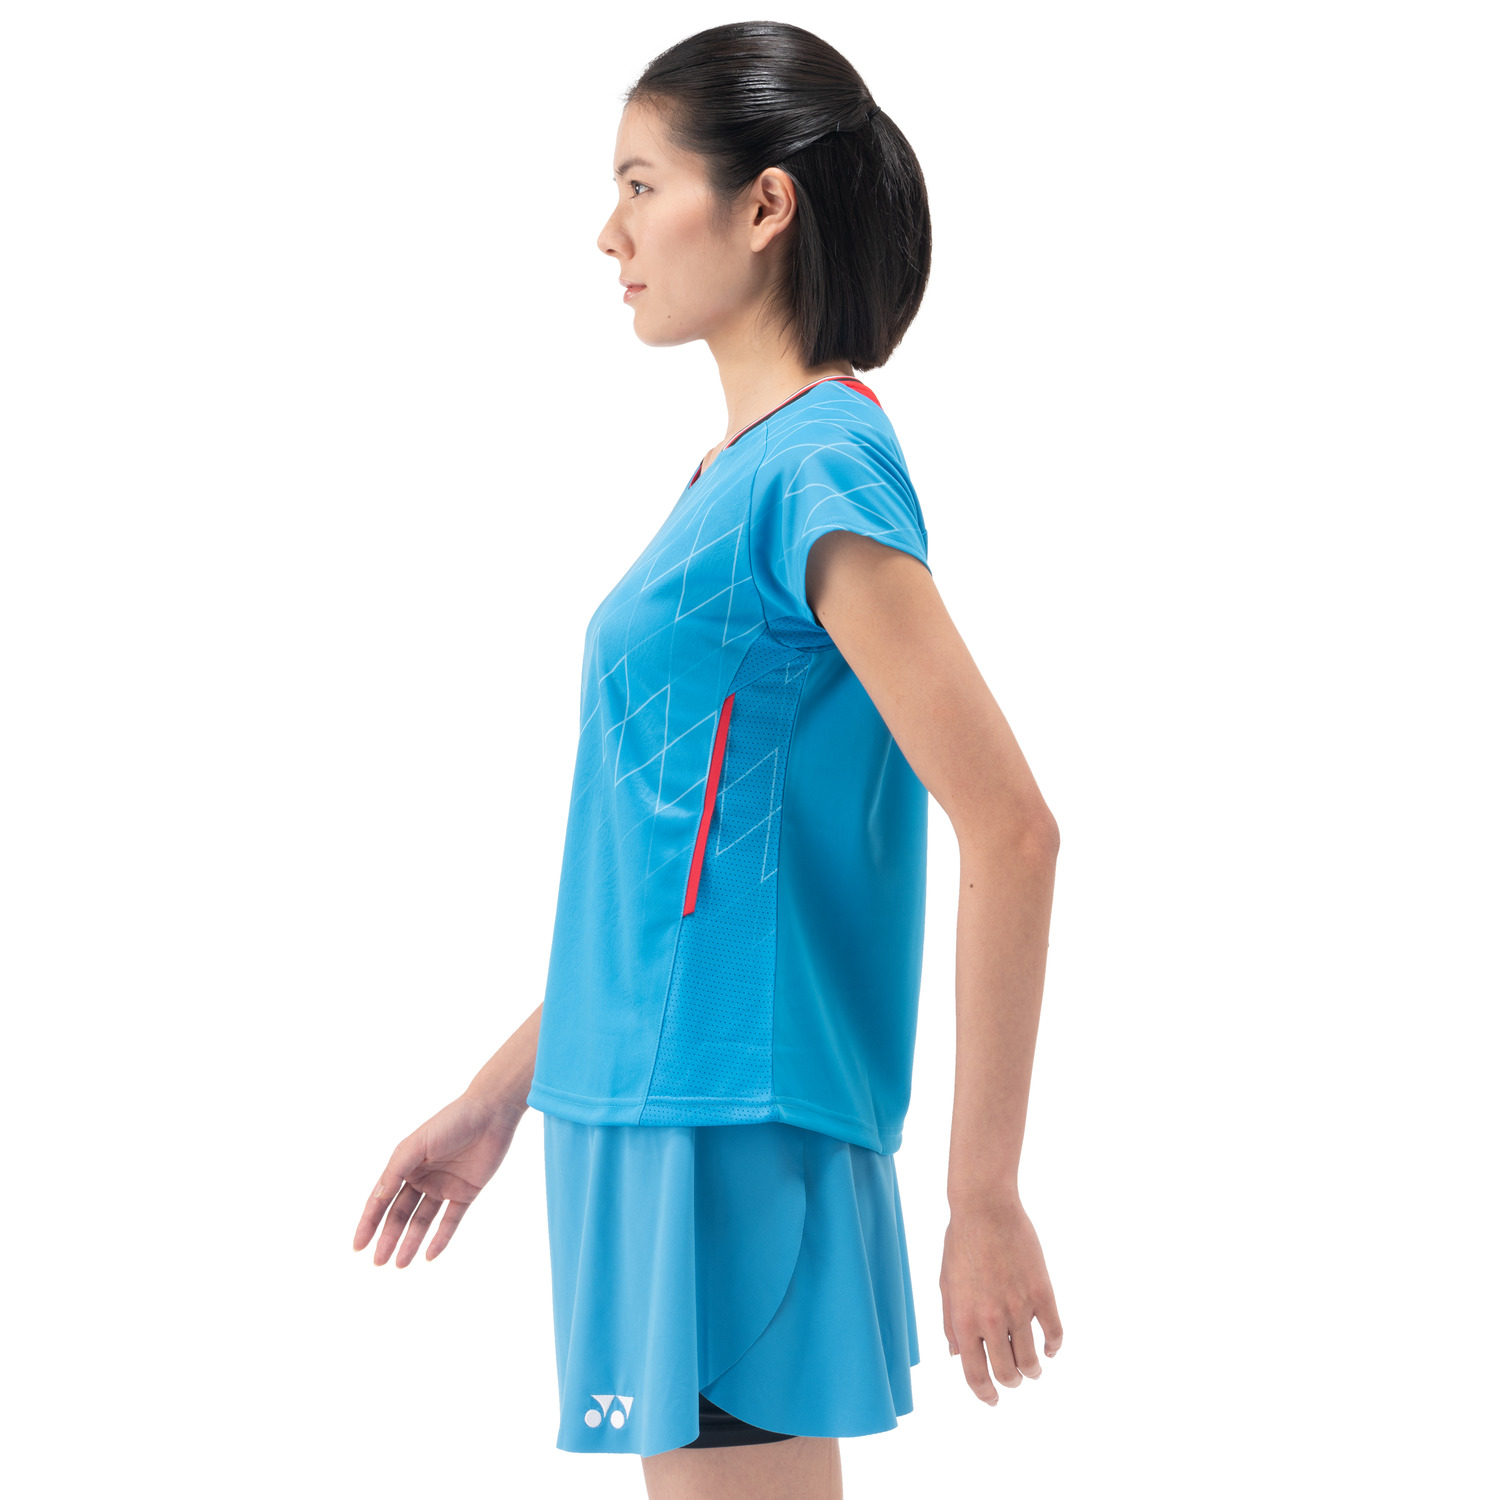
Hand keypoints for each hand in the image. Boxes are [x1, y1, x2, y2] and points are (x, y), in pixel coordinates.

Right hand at [352, 1092, 522, 1266]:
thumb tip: (376, 1198)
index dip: (369, 1222)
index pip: (382, 1199)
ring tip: (400, 1264)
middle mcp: (422, 1177)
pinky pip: (451, 1220)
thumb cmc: (451, 1122)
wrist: (491, 1114)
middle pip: (401, 1214)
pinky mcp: (466, 1193)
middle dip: (388, 1238)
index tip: (358, 1246)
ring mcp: (444, 1186)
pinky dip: (441, 1238)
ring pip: (423, 1221)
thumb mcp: (417, 1145)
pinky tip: (430, 1255)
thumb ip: (396, 1171)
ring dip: (411, 1242)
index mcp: (406, 1165)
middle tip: (378, 1262)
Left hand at [939, 1195, 1062, 1403]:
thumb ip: (950, 1323)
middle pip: (1007, 1373)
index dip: (985, 1394)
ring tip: (1032, 1368)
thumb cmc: (961, 1244)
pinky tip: (1049, 1346)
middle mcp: (990, 1319)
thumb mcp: (946, 1286)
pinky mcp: (1042, 1294)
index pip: (975, 1374)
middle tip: (1014, 1378)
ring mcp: (1018, 1307)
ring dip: (1033, 1370)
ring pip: (1032, 1360)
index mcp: (963, 1319)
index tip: (992, 1400)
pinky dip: (1054, 1346)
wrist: (984, 1208)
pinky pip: (1054, 1334)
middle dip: (1011, 1382)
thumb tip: (957, 1355)